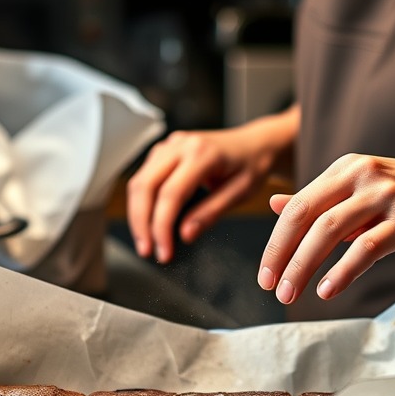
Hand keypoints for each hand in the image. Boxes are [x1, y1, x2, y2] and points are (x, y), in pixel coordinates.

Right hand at [126, 107, 298, 263]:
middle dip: (142, 223)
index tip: (163, 253)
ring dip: (138, 214)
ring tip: (147, 242)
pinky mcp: (165, 149)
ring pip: (140, 180)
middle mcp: (181, 144)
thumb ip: (211, 213)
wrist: (256, 143)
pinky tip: (150, 221)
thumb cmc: (253, 165)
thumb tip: (185, 235)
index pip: (171, 193)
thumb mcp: (241, 192)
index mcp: (202, 153)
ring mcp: (170, 144)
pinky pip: (145, 176)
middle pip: (145, 185)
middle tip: (147, 251)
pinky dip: (143, 201)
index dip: (162, 226)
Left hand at [257, 153, 394, 303]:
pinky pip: (367, 247)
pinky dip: (343, 271)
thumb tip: (274, 204)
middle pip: (308, 216)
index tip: (264, 273)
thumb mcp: (360, 186)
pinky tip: (328, 290)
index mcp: (346, 168)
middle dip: (283, 255)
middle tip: (272, 288)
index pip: (298, 205)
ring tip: (292, 294)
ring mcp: (386, 198)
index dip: (276, 241)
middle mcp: (362, 177)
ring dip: (305, 266)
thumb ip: (319, 197)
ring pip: (331, 231)